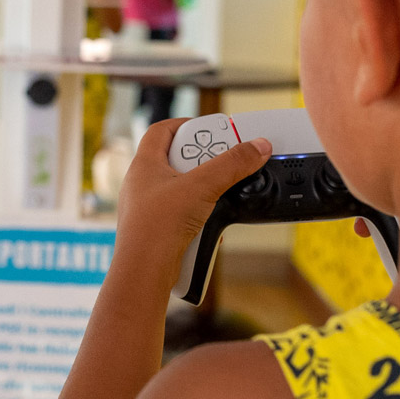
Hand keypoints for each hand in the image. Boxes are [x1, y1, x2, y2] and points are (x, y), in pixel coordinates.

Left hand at [113, 118, 269, 284]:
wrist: (144, 273)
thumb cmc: (157, 227)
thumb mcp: (202, 187)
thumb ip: (231, 165)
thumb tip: (257, 147)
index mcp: (144, 165)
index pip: (161, 130)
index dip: (185, 125)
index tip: (210, 130)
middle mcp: (142, 184)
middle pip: (176, 159)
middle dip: (202, 161)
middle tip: (222, 164)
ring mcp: (148, 208)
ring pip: (181, 189)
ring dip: (204, 191)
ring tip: (219, 195)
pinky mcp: (158, 230)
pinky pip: (182, 214)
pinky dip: (200, 216)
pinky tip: (212, 225)